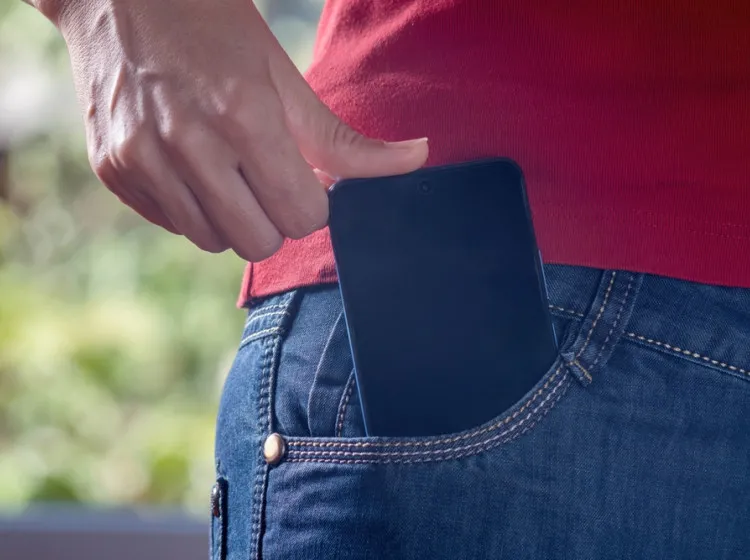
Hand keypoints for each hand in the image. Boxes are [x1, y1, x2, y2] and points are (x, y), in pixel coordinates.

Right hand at [51, 0, 427, 259]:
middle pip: (259, 243)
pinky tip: (186, 163)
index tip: (300, 176)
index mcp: (244, 115)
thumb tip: (418, 159)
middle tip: (265, 177)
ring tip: (223, 166)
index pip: (302, 216)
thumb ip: (345, 140)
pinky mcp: (112, 169)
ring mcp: (141, 159)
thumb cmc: (215, 27)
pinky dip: (190, 207)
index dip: (310, 203)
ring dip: (231, 216)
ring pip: (213, 241)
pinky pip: (172, 225)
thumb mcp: (284, 77)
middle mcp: (188, 144)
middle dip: (274, 218)